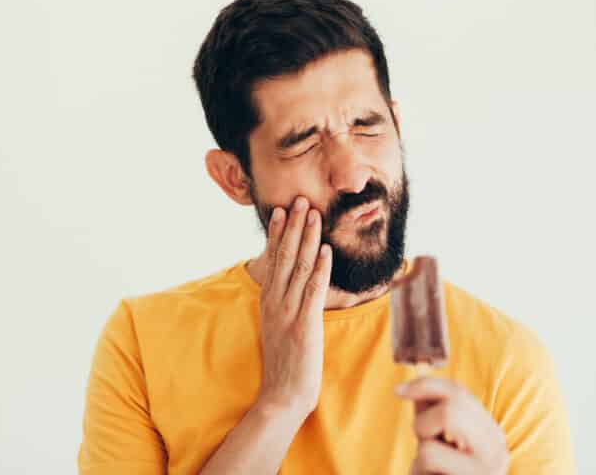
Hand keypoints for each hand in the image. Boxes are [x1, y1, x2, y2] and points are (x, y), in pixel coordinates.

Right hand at [257, 196, 331, 415]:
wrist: (282, 394)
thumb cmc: (285, 362)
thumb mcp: (278, 326)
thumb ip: (283, 303)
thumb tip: (293, 283)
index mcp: (269, 301)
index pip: (273, 260)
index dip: (277, 234)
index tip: (281, 211)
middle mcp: (275, 301)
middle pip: (285, 256)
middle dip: (293, 227)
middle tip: (299, 200)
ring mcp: (289, 312)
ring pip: (299, 267)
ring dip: (307, 239)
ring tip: (313, 214)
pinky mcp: (305, 324)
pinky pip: (313, 290)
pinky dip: (320, 269)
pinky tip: (326, 250)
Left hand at [395, 377, 509, 474]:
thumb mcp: (436, 444)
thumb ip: (431, 414)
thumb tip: (416, 383)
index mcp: (491, 435)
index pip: (460, 393)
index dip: (426, 386)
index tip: (398, 391)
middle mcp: (497, 449)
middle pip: (454, 404)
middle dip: (426, 421)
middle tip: (425, 446)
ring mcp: (488, 468)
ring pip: (446, 421)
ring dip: (424, 444)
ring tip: (430, 468)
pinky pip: (430, 454)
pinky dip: (419, 467)